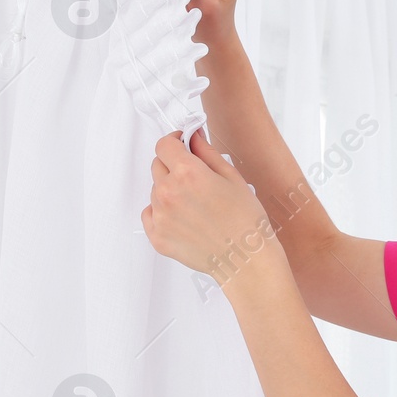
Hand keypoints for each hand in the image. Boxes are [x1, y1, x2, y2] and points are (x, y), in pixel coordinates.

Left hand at [142, 127, 282, 286]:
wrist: (246, 259)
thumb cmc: (245, 220)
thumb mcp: (231, 176)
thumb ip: (206, 152)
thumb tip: (192, 136)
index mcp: (187, 173)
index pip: (164, 145)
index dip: (174, 141)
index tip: (182, 145)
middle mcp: (168, 193)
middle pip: (157, 165)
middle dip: (173, 165)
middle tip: (195, 179)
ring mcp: (160, 217)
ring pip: (155, 191)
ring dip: (169, 190)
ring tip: (196, 205)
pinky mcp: (158, 237)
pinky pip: (150, 214)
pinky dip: (162, 212)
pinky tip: (185, 218)